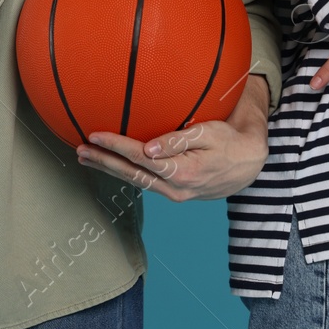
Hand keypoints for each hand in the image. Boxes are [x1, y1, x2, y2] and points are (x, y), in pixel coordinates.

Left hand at [74, 75, 268, 200]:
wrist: (249, 164)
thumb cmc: (230, 142)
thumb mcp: (209, 135)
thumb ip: (177, 141)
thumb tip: (147, 148)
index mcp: (181, 172)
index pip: (139, 157)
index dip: (114, 146)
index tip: (94, 134)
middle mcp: (174, 188)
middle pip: (130, 174)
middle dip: (103, 162)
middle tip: (80, 151)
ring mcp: (174, 193)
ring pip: (135, 181)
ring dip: (110, 169)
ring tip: (87, 158)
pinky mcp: (175, 192)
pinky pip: (145, 181)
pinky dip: (126, 171)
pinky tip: (114, 163)